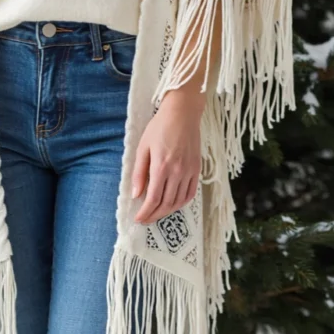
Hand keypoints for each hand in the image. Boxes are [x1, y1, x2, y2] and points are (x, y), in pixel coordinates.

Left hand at [131, 87, 203, 225]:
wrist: (183, 114)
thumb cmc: (159, 128)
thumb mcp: (143, 148)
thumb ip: (139, 173)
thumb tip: (136, 194)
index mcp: (161, 167)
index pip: (153, 198)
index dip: (145, 212)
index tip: (138, 218)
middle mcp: (177, 172)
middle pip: (166, 204)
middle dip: (154, 215)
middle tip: (145, 220)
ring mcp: (189, 172)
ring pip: (179, 201)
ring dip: (167, 212)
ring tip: (156, 214)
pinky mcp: (197, 170)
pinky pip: (190, 193)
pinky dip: (181, 203)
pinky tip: (173, 204)